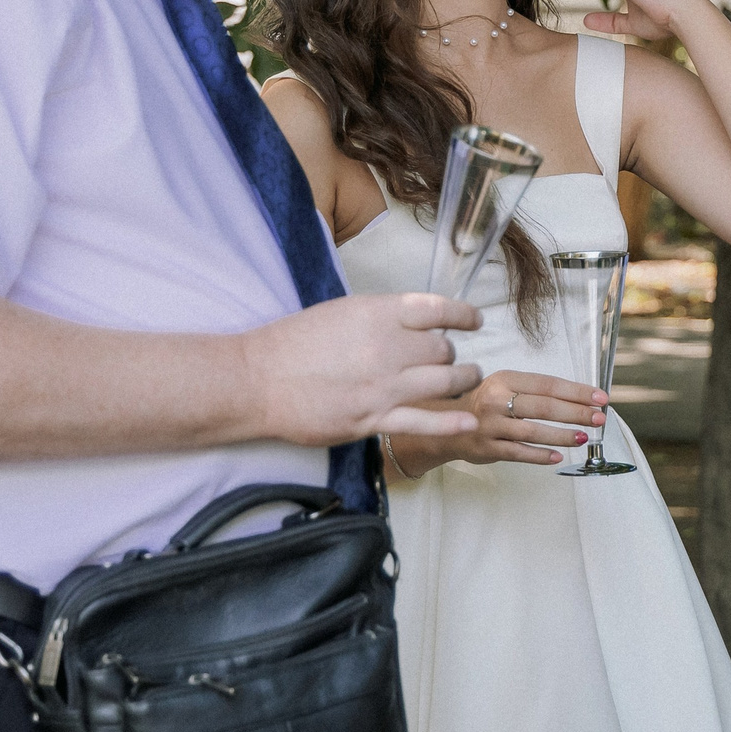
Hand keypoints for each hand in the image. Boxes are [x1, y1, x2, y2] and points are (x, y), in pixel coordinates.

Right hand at [239, 291, 484, 446]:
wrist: (256, 379)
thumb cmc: (292, 342)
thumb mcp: (341, 312)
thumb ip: (380, 317)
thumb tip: (411, 322)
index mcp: (378, 313)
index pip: (438, 310)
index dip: (463, 315)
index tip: (473, 320)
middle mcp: (387, 347)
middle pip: (443, 349)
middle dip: (452, 354)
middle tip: (451, 358)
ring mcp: (382, 386)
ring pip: (444, 382)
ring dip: (462, 380)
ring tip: (468, 379)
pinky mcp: (371, 419)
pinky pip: (422, 422)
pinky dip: (449, 422)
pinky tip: (467, 419)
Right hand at [409, 369, 608, 470]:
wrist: (447, 425)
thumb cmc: (486, 405)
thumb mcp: (505, 387)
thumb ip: (534, 391)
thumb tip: (578, 399)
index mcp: (505, 379)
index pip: (547, 384)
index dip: (576, 391)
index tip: (600, 398)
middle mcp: (496, 400)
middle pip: (543, 406)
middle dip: (575, 412)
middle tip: (599, 418)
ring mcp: (490, 425)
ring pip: (532, 431)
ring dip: (562, 435)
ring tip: (583, 437)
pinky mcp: (487, 448)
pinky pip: (518, 453)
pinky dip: (540, 455)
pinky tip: (558, 456)